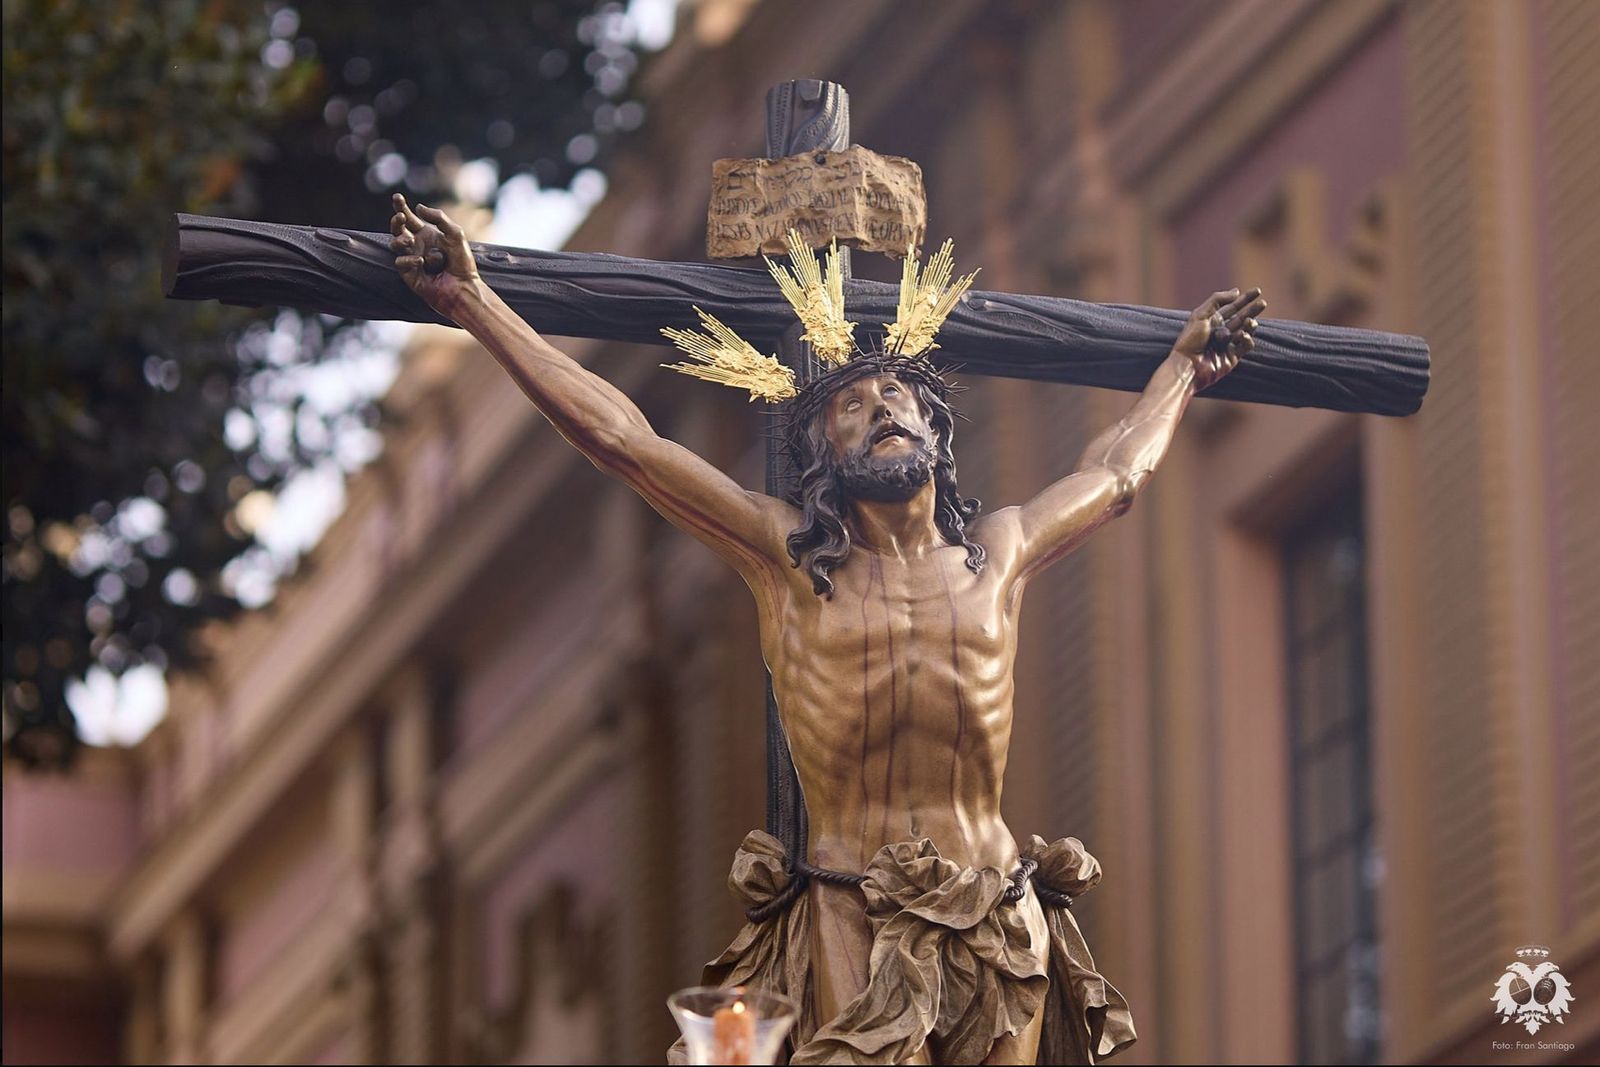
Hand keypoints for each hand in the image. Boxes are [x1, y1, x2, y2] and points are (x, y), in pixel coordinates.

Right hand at [389, 193, 480, 312]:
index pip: (409, 218)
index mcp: (426, 235)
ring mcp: (411, 259)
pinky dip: (409, 259)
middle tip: (401, 217)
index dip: (401, 207)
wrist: (464, 287)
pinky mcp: (409, 274)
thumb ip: (439, 218)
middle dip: (396, 221)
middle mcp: (417, 246)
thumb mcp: (455, 234)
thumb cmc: (462, 262)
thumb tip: (418, 208)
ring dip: (401, 239)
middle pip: (398, 229)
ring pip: (395, 244)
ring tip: (411, 240)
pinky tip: (421, 262)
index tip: (397, 197)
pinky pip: (400, 262)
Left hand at [1173, 287, 1265, 389]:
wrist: (1188, 365)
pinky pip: (1245, 346)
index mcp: (1211, 321)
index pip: (1232, 307)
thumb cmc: (1190, 340)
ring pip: (1245, 331)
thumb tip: (1237, 291)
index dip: (1245, 299)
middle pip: (1241, 318)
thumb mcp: (1200, 314)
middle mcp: (1220, 332)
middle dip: (1252, 310)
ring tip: (1250, 321)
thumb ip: (1217, 300)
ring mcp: (1227, 345)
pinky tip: (1243, 335)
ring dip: (1250, 325)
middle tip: (1263, 303)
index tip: (1258, 291)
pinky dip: (1247, 339)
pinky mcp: (1232, 357)